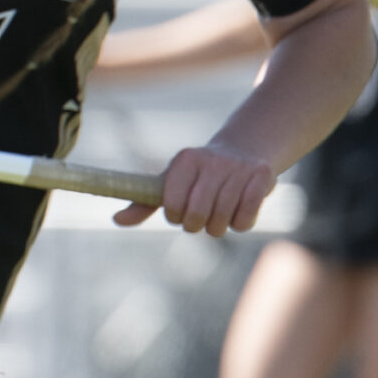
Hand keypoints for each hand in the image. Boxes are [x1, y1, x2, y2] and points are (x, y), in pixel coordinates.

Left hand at [117, 141, 274, 233]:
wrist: (244, 151)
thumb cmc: (199, 176)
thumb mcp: (170, 183)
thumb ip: (143, 203)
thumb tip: (116, 220)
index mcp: (184, 160)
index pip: (172, 204)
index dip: (176, 216)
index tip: (180, 211)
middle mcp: (210, 160)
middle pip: (197, 216)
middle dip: (197, 225)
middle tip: (201, 216)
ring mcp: (238, 167)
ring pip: (221, 221)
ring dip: (219, 226)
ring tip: (221, 210)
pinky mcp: (261, 176)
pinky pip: (246, 220)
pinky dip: (240, 224)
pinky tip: (239, 209)